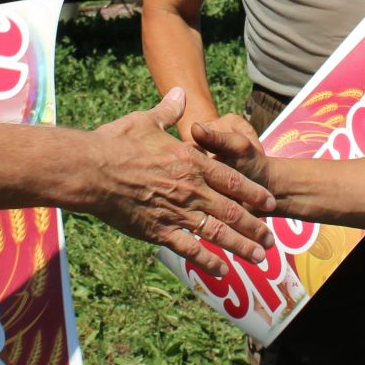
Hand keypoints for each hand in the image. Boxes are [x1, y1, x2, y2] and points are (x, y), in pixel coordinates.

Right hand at [87, 88, 275, 277]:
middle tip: (271, 240)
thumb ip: (168, 111)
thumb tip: (180, 92)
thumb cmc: (116, 143)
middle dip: (254, 226)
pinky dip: (208, 261)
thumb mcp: (145, 121)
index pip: (231, 179)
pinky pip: (190, 249)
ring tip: (259, 257)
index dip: (253, 192)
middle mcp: (191, 189)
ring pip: (218, 233)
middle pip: (232, 210)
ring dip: (241, 246)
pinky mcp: (159, 231)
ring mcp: (177, 212)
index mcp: (191, 162)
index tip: (270, 202)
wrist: (92, 171)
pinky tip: (222, 271)